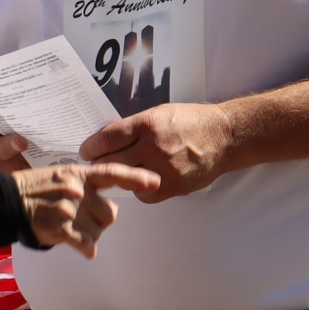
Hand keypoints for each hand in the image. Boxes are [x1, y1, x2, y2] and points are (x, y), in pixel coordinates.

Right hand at [12, 164, 144, 256]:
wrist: (7, 201)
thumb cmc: (37, 190)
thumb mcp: (62, 176)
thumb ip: (87, 186)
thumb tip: (111, 207)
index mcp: (79, 174)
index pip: (112, 173)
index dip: (135, 177)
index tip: (155, 181)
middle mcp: (77, 190)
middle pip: (110, 213)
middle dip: (100, 220)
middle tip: (80, 218)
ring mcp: (69, 209)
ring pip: (98, 231)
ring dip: (88, 235)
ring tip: (69, 228)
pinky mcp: (62, 228)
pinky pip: (86, 244)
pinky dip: (86, 248)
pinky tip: (82, 247)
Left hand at [78, 103, 236, 202]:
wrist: (223, 136)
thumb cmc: (189, 121)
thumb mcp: (159, 114)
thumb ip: (134, 128)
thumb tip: (107, 141)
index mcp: (146, 124)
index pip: (106, 138)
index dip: (91, 147)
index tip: (85, 151)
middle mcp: (152, 146)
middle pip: (111, 161)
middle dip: (99, 164)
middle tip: (96, 164)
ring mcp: (163, 168)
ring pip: (125, 180)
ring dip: (119, 177)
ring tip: (120, 171)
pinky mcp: (173, 186)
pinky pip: (143, 195)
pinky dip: (139, 190)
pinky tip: (142, 181)